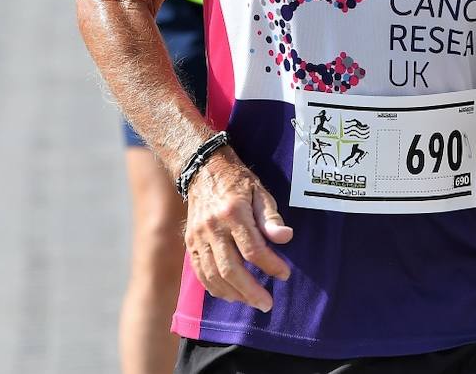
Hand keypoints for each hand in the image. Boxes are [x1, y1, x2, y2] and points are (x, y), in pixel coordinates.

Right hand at [184, 151, 293, 310]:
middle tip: (267, 304)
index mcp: (233, 213)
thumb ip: (271, 217)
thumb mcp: (260, 192)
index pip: (253, 249)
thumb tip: (285, 238)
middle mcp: (213, 227)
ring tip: (252, 302)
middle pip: (231, 268)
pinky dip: (215, 288)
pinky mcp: (190, 243)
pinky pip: (200, 272)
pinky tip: (231, 294)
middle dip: (251, 290)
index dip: (270, 265)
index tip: (284, 274)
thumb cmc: (238, 183)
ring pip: (214, 274)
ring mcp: (198, 236)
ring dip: (234, 293)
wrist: (203, 170)